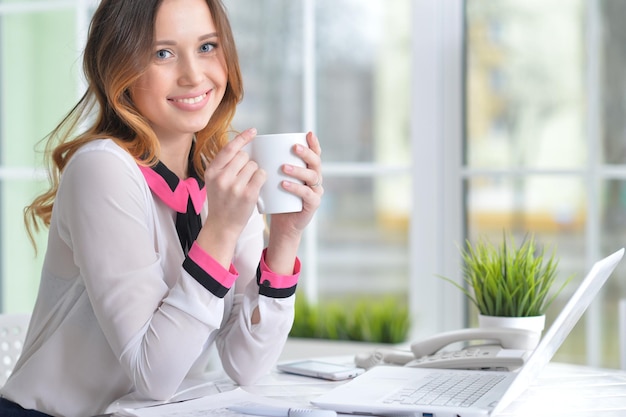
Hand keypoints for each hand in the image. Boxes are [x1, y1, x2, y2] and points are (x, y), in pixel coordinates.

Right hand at [196, 128, 265, 266]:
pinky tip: (256, 186)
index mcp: (211, 171)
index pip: (229, 148)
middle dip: (248, 163)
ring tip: (247, 184)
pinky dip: (261, 179)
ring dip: (255, 172)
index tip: (253, 131)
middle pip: (244, 156)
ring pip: (254, 165)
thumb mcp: (215, 181)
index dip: (242, 137)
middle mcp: (221, 177)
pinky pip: (261, 175)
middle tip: (243, 177)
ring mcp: (234, 186)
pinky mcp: (247, 194)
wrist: (222, 226)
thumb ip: (224, 165)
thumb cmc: (222, 202)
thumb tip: (243, 147)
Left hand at [265, 132, 322, 272]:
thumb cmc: (277, 199)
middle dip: (307, 153)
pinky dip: (296, 188)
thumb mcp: (275, 179)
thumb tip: (253, 146)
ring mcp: (315, 191)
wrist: (283, 224)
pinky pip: (307, 194)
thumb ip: (271, 165)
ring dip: (298, 170)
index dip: (313, 144)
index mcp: (308, 170)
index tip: (307, 134)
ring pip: (312, 177)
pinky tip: (285, 184)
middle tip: (294, 148)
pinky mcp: (313, 204)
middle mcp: (315, 179)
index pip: (314, 154)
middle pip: (316, 162)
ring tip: (284, 168)